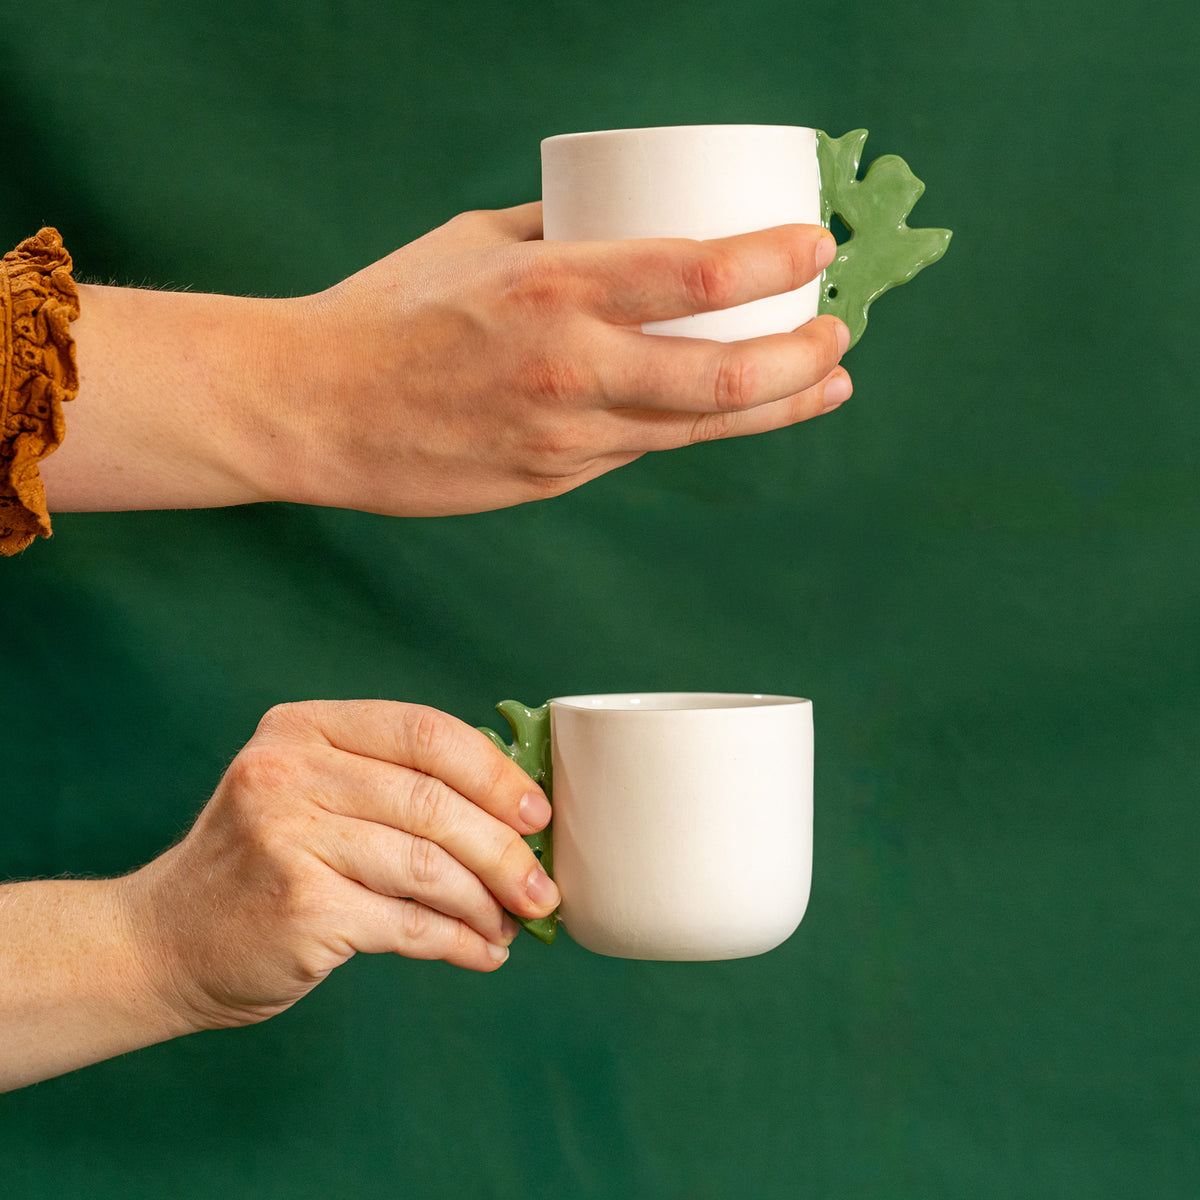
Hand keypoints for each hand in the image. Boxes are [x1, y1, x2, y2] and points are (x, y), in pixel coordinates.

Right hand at [121, 701, 557, 1030]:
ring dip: (487, 903)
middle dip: (505, 850)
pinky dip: (458, 941)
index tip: (537, 811)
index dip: (494, 772)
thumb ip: (387, 782)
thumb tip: (512, 810)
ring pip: (429, 867)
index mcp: (303, 727)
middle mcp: (289, 772)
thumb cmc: (260, 862)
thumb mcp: (305, 790)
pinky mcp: (299, 908)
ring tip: (511, 923)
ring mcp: (288, 839)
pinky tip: (481, 952)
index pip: (424, 732)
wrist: (161, 940)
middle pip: (434, 802)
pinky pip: (409, 924)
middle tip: (541, 886)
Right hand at [274, 204, 850, 514]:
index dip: (778, 261)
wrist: (318, 411)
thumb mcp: (474, 241)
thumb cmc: (387, 313)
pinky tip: (724, 409)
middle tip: (840, 331)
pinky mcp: (554, 481)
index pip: (702, 272)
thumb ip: (557, 233)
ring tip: (825, 383)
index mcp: (554, 286)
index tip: (816, 247)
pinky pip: (641, 449)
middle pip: (728, 372)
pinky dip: (692, 424)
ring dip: (778, 404)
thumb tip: (621, 220)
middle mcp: (573, 367)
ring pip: (699, 426)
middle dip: (805, 354)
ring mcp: (566, 437)